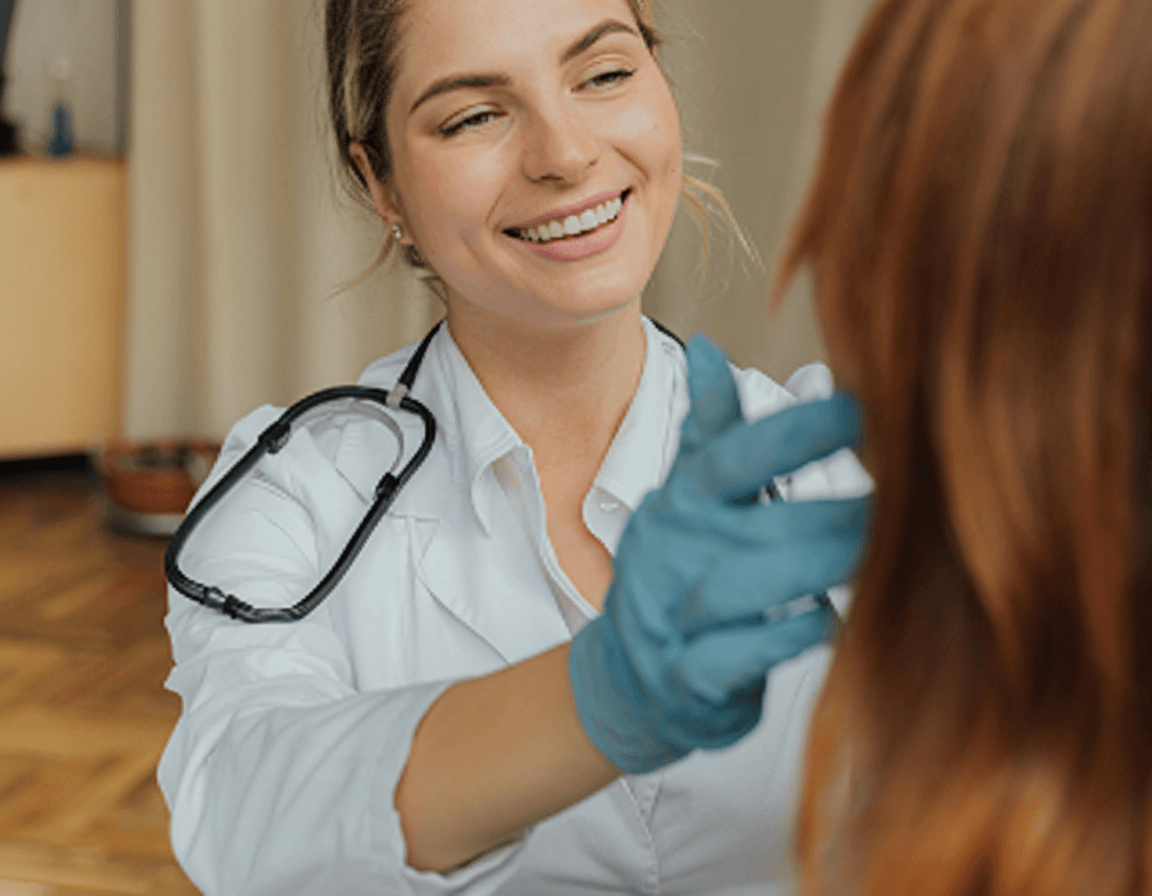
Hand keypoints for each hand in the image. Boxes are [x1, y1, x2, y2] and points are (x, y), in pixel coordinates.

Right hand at [569, 336, 870, 773]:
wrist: (632, 678)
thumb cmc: (678, 575)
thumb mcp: (684, 498)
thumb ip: (708, 430)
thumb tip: (708, 348)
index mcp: (681, 505)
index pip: (730, 458)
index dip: (792, 432)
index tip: (860, 409)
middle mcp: (674, 555)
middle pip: (754, 523)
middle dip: (833, 512)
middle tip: (904, 499)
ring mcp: (673, 618)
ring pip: (744, 588)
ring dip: (816, 568)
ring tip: (877, 555)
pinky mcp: (688, 678)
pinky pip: (737, 656)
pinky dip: (786, 638)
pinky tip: (831, 620)